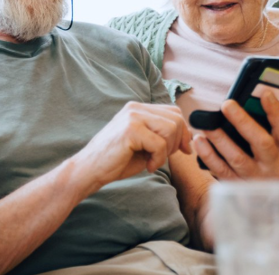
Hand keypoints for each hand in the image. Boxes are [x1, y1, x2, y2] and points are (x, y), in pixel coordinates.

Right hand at [74, 102, 191, 189]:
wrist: (90, 170)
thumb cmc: (116, 160)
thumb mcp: (144, 144)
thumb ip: (161, 135)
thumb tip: (188, 139)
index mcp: (138, 108)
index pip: (174, 112)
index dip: (183, 132)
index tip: (181, 151)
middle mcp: (135, 107)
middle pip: (176, 118)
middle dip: (177, 142)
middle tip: (162, 158)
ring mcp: (132, 116)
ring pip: (171, 129)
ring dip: (167, 151)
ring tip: (153, 161)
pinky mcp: (131, 129)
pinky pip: (160, 144)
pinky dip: (159, 160)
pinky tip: (147, 166)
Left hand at [192, 89, 278, 179]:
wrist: (265, 199)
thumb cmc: (267, 161)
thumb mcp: (276, 147)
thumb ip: (266, 128)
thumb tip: (246, 102)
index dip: (275, 111)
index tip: (264, 93)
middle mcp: (274, 165)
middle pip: (261, 143)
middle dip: (243, 122)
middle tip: (226, 104)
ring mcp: (256, 178)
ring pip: (237, 158)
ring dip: (220, 139)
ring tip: (206, 125)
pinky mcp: (238, 186)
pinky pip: (221, 171)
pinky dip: (208, 155)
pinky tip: (198, 141)